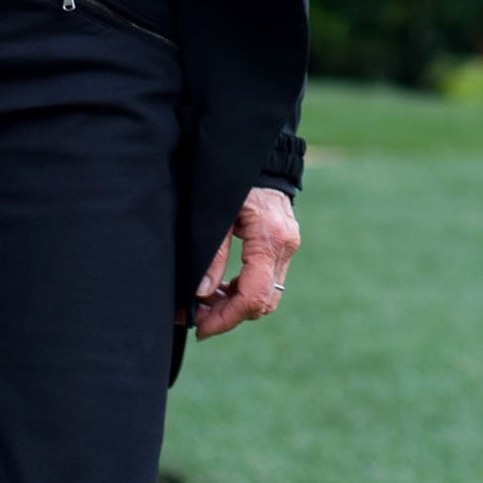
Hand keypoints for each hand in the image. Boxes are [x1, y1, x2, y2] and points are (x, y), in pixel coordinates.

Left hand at [192, 186, 297, 339]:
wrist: (260, 153)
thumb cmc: (234, 179)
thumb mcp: (217, 214)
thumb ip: (212, 255)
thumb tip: (201, 294)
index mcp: (269, 240)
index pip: (253, 297)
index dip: (225, 319)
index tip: (199, 328)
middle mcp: (284, 247)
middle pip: (263, 302)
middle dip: (229, 317)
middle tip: (195, 318)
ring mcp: (287, 247)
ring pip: (267, 295)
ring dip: (235, 306)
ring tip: (202, 305)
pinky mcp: (282, 246)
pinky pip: (267, 280)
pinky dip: (243, 291)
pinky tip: (219, 289)